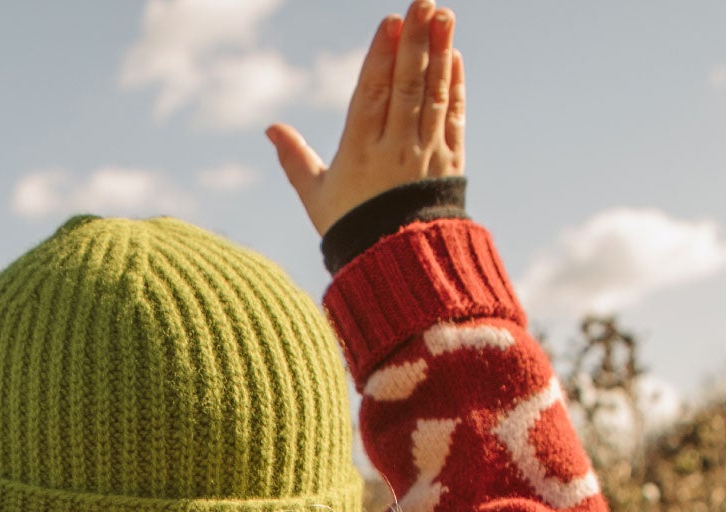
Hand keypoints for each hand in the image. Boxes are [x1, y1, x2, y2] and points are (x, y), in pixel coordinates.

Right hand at [268, 3, 464, 238]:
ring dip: (440, 53)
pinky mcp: (450, 163)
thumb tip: (270, 128)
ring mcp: (425, 156)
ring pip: (432, 96)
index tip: (390, 23)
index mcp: (359, 155)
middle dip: (414, 44)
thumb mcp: (316, 197)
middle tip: (422, 4)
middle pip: (405, 89)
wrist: (395, 270)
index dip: (381, 58)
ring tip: (444, 15)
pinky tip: (455, 56)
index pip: (372, 98)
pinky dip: (455, 86)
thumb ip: (294, 160)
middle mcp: (395, 152)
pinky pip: (453, 117)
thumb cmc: (351, 230)